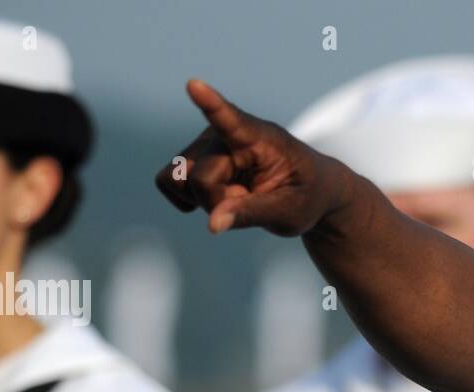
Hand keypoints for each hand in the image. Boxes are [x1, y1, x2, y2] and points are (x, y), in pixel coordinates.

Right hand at [154, 79, 344, 235]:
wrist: (305, 189)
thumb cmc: (303, 196)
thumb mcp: (288, 212)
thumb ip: (250, 214)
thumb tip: (212, 224)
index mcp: (259, 138)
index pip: (232, 119)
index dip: (210, 104)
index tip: (194, 85)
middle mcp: (224, 134)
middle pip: (199, 178)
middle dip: (219, 202)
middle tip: (252, 200)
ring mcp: (204, 144)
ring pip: (177, 180)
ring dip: (204, 199)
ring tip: (238, 195)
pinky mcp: (191, 156)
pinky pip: (168, 181)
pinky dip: (188, 197)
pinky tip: (218, 196)